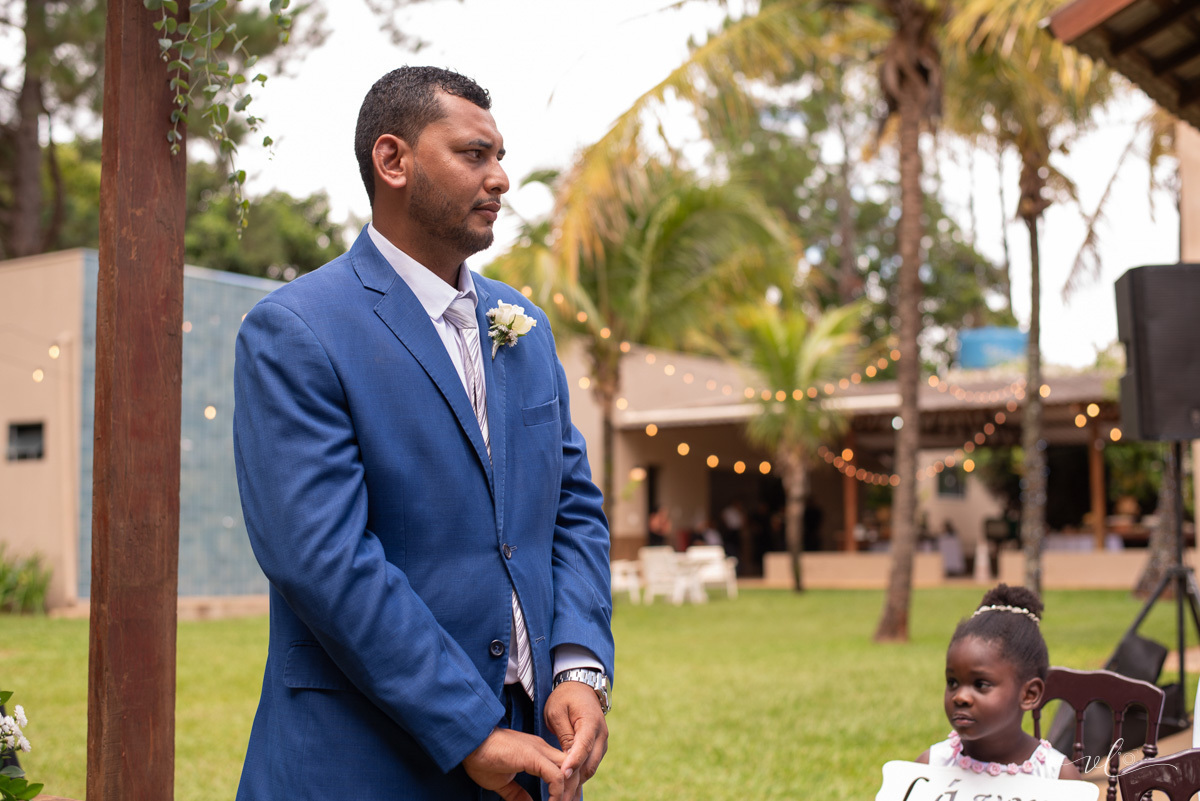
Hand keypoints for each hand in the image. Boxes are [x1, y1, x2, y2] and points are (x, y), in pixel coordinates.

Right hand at [463, 727, 566, 800]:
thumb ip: (517, 794)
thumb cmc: (481, 759)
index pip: (563, 768)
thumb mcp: (502, 782)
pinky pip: (556, 776)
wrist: (469, 743)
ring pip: (569, 772)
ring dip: (568, 794)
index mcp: (537, 752)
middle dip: (573, 792)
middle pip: (572, 769)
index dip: (567, 788)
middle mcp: (543, 749)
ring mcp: (539, 751)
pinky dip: (558, 793)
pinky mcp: (533, 756)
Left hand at [544, 680, 607, 800]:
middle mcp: (601, 734)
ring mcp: (602, 742)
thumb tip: (567, 758)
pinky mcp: (598, 748)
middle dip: (575, 781)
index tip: (562, 776)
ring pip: (591, 768)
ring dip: (578, 783)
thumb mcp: (557, 712)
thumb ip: (564, 734)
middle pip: (590, 763)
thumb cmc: (564, 698)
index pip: (583, 747)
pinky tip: (571, 791)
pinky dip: (580, 778)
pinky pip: (590, 765)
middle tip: (560, 796)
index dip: (573, 762)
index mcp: (591, 722)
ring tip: (564, 798)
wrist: (580, 688)